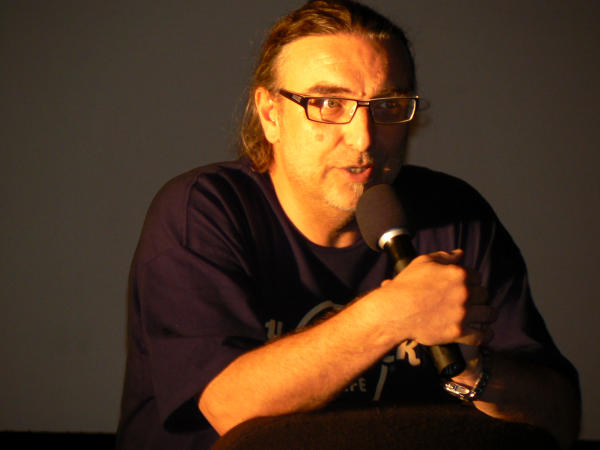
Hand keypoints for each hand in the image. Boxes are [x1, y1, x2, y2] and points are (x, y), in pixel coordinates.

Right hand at [378, 249, 495, 346]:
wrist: (395, 310)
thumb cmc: (406, 285)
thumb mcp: (422, 263)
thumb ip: (444, 257)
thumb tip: (460, 254)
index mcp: (458, 274)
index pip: (476, 276)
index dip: (471, 280)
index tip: (465, 286)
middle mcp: (464, 293)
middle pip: (484, 294)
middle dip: (478, 297)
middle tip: (470, 301)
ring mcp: (462, 313)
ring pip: (489, 314)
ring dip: (487, 314)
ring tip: (482, 316)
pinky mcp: (458, 332)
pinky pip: (482, 336)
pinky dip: (485, 335)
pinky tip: (484, 333)